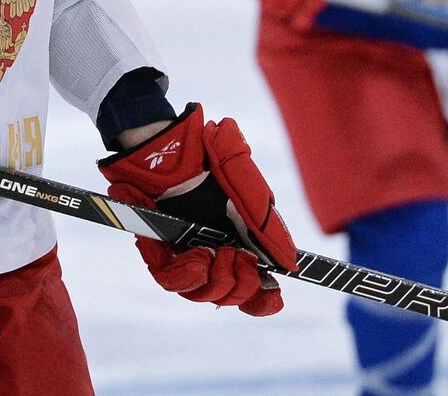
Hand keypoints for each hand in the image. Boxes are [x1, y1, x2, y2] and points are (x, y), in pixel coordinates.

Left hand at [98, 104, 297, 315]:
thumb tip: (289, 264)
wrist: (174, 147)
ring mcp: (184, 254)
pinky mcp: (157, 250)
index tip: (274, 295)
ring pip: (203, 294)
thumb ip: (270, 230)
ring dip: (218, 280)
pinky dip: (188, 275)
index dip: (262, 300)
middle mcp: (212, 254)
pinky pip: (170, 281)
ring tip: (220, 253)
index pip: (252, 289)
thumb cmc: (213, 165)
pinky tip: (199, 257)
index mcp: (238, 244)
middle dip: (242, 284)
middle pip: (229, 295)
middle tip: (240, 256)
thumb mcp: (250, 192)